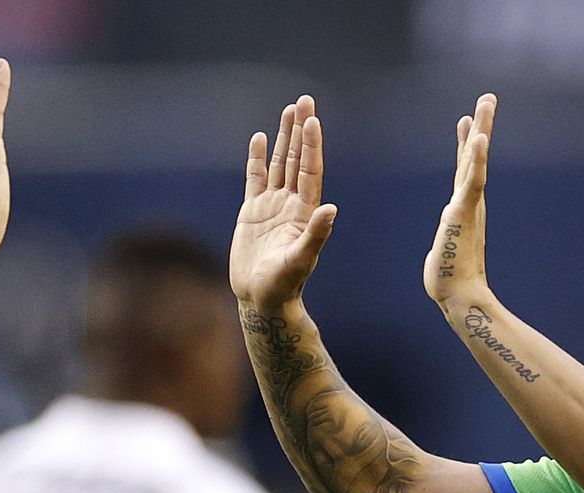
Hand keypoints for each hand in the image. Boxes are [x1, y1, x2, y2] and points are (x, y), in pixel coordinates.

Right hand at [230, 96, 337, 308]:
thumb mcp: (300, 260)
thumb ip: (315, 235)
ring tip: (289, 110)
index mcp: (304, 211)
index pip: (309, 170)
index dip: (311, 145)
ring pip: (279, 163)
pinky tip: (261, 139)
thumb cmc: (283, 285)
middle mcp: (290, 203)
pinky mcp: (252, 213)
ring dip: (284, 137)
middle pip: (297, 159)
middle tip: (304, 101)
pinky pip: (255, 179)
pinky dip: (258, 158)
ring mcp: (271, 206)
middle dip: (301, 130)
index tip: (313, 120)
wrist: (261, 299)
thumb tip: (331, 209)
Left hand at [422, 93, 494, 311]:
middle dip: (481, 126)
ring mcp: (468, 205)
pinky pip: (472, 181)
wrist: (458, 296)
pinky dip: (476, 159)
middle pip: (476, 157)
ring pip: (477, 161)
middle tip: (488, 98)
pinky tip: (478, 137)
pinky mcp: (463, 213)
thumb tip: (444, 249)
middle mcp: (469, 202)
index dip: (466, 145)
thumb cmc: (449, 281)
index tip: (467, 122)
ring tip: (486, 103)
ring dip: (481, 131)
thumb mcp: (444, 251)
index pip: (465, 170)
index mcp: (463, 209)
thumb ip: (446, 243)